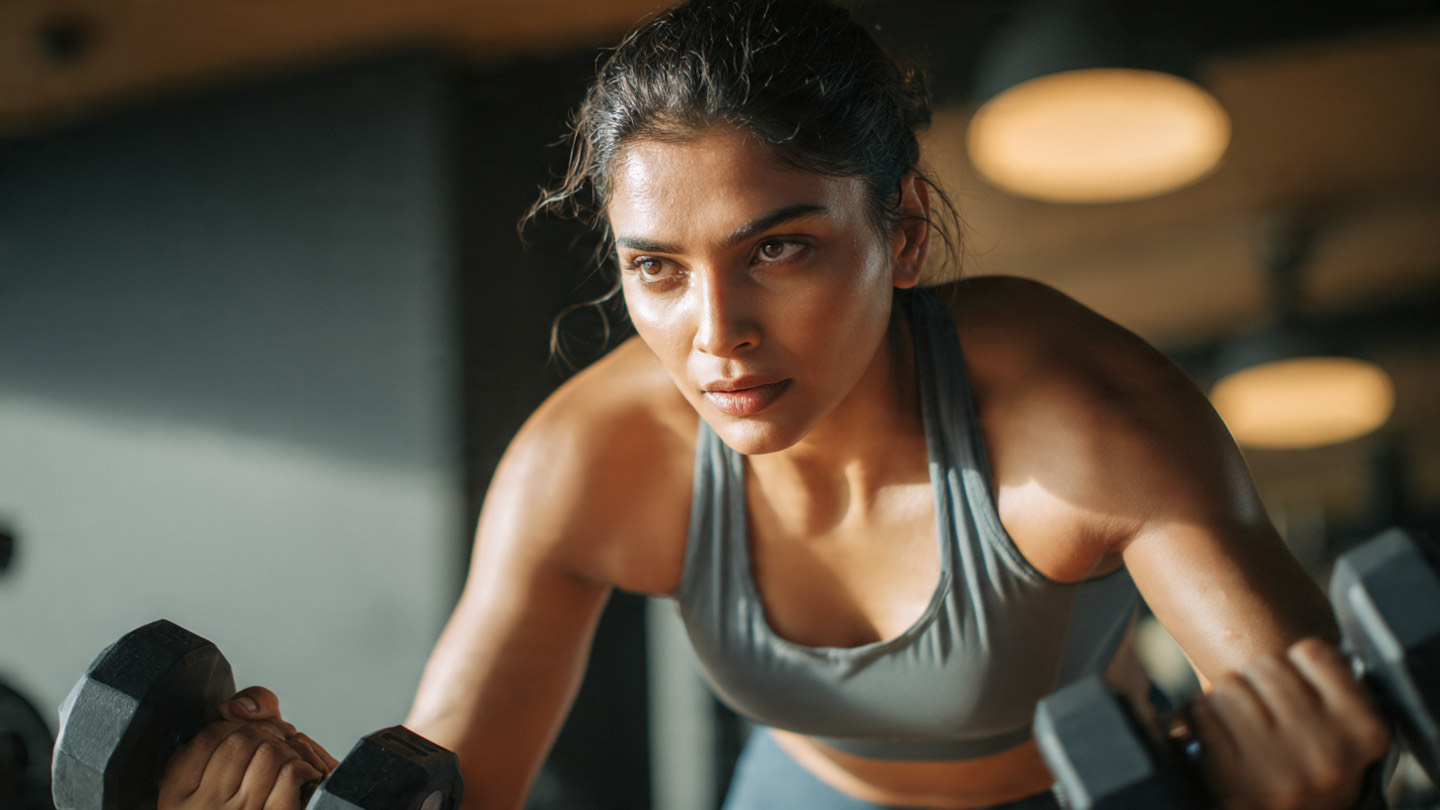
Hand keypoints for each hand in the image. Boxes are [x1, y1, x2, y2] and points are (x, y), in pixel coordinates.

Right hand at [158, 687, 338, 809]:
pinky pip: (290, 774)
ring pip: (269, 753)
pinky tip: (305, 775)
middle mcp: (202, 807)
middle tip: (278, 742)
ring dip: (290, 748)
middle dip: (268, 731)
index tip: (249, 732)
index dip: (235, 725)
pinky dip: (305, 766)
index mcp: (177, 792)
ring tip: (290, 758)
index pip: (207, 736)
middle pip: (241, 741)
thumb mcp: (225, 753)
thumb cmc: (249, 791)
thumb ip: (237, 714)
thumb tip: (238, 706)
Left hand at [1190, 638, 1390, 809]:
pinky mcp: (1236, 777)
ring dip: (1230, 698)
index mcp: (1363, 732)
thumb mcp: (1342, 726)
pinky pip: (1202, 711)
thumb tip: (1292, 616)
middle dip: (1259, 681)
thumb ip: (1331, 684)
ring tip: (1246, 725)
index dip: (1296, 662)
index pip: (1314, 652)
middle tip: (1267, 710)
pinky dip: (1202, 716)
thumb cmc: (1309, 762)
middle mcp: (1328, 753)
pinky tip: (1221, 734)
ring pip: (1231, 685)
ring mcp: (1282, 768)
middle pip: (1265, 665)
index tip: (1297, 682)